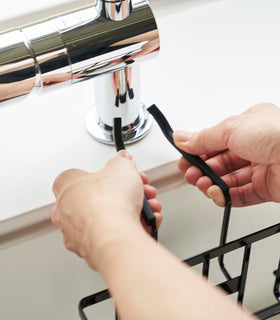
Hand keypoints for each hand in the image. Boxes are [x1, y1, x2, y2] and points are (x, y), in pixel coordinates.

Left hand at [51, 150, 161, 269]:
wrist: (115, 236)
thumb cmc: (107, 204)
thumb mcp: (121, 168)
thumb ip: (121, 161)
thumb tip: (123, 159)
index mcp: (66, 188)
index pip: (83, 176)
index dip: (106, 174)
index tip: (120, 174)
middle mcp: (67, 213)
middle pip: (99, 198)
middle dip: (124, 194)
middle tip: (137, 191)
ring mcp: (78, 234)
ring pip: (108, 219)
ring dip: (132, 211)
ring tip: (146, 208)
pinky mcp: (93, 251)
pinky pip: (114, 236)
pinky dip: (131, 229)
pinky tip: (145, 223)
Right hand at [173, 103, 279, 206]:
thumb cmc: (279, 135)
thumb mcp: (232, 128)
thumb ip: (204, 137)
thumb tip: (183, 139)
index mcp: (250, 125)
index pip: (217, 139)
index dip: (199, 149)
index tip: (185, 157)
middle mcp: (256, 145)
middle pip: (221, 161)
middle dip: (202, 168)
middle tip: (190, 173)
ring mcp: (262, 167)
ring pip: (228, 179)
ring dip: (212, 183)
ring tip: (202, 184)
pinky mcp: (267, 188)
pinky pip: (240, 194)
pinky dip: (226, 196)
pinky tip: (217, 194)